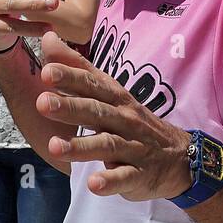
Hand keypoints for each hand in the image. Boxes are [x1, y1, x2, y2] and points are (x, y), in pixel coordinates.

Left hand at [33, 32, 191, 198]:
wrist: (180, 157)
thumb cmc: (133, 121)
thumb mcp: (109, 92)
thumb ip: (77, 67)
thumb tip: (48, 38)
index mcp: (115, 99)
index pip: (92, 84)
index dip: (71, 77)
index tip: (47, 71)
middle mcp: (124, 120)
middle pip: (96, 112)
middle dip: (70, 107)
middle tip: (43, 103)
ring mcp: (134, 148)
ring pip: (107, 145)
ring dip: (81, 146)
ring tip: (55, 147)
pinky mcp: (140, 175)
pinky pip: (125, 177)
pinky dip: (110, 181)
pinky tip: (94, 184)